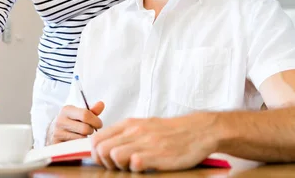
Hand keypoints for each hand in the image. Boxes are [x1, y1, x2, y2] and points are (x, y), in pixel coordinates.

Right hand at [49, 102, 104, 144]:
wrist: (53, 132)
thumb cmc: (71, 122)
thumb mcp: (79, 115)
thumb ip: (91, 111)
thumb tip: (101, 104)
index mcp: (66, 110)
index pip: (85, 114)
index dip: (96, 121)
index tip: (99, 124)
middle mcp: (60, 121)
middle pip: (85, 129)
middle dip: (91, 131)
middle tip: (90, 131)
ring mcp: (57, 133)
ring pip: (81, 139)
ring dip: (85, 139)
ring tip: (82, 136)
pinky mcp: (57, 145)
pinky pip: (75, 147)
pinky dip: (79, 146)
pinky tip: (78, 143)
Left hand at [91, 112, 217, 171]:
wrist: (198, 130)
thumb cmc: (170, 132)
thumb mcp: (144, 126)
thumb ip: (125, 134)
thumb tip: (106, 145)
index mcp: (128, 124)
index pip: (97, 138)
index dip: (95, 153)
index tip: (104, 161)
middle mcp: (134, 131)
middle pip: (100, 148)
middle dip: (103, 162)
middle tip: (117, 167)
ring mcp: (144, 142)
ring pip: (113, 155)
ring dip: (118, 166)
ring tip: (131, 167)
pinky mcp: (156, 154)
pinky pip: (134, 163)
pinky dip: (135, 169)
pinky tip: (144, 168)